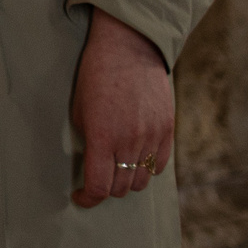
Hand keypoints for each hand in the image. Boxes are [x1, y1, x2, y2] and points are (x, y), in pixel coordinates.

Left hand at [71, 9, 173, 205]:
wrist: (129, 49)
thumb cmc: (96, 75)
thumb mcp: (80, 108)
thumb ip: (89, 139)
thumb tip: (93, 162)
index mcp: (102, 136)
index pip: (98, 185)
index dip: (87, 198)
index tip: (80, 197)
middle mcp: (129, 141)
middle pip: (120, 187)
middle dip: (104, 189)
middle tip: (96, 181)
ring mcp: (152, 138)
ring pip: (141, 181)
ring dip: (126, 181)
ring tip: (115, 170)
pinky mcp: (167, 132)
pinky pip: (159, 166)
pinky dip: (146, 170)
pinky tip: (135, 160)